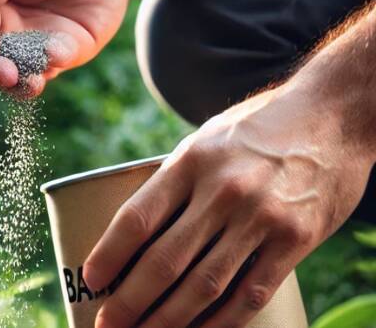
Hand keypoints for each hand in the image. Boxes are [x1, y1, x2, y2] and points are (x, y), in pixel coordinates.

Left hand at [83, 80, 371, 326]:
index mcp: (191, 162)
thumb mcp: (205, 140)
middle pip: (165, 260)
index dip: (108, 254)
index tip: (90, 280)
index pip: (137, 217)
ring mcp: (261, 218)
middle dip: (130, 301)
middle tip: (107, 324)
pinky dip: (220, 323)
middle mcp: (222, 191)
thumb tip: (138, 229)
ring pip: (204, 284)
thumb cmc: (256, 129)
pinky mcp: (295, 240)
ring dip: (167, 320)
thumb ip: (175, 181)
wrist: (332, 115)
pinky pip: (251, 293)